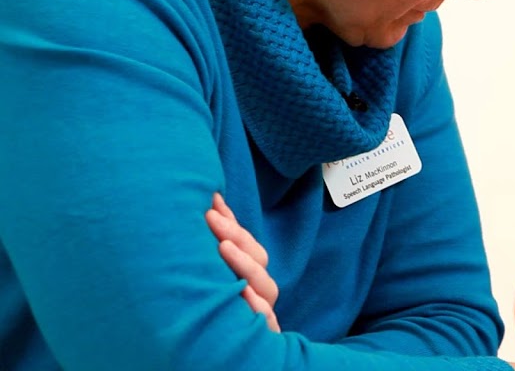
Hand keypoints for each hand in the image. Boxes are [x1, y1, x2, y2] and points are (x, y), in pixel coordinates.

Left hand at [205, 193, 279, 331]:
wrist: (210, 360)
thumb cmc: (211, 314)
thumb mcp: (212, 275)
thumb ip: (218, 240)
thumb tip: (211, 199)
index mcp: (247, 277)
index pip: (246, 244)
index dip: (232, 222)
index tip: (212, 202)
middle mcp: (257, 293)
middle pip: (257, 260)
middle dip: (236, 236)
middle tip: (211, 218)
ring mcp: (261, 315)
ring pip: (265, 287)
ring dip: (245, 265)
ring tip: (224, 247)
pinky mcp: (261, 337)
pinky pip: (265, 322)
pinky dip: (256, 308)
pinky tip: (243, 293)